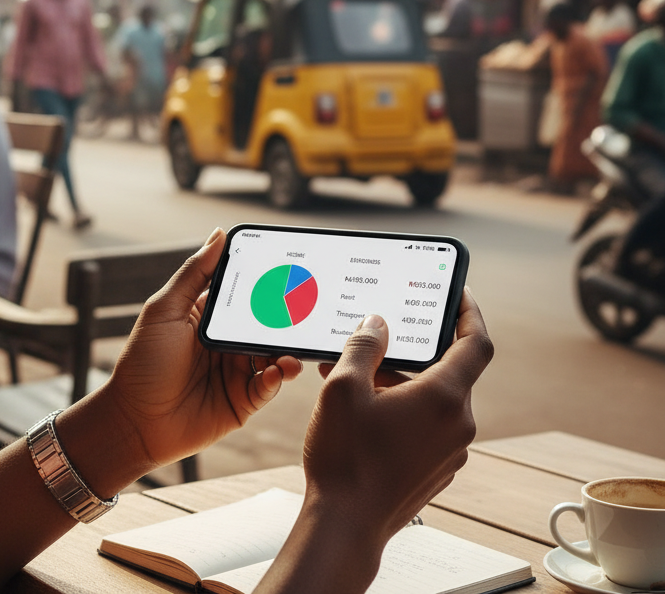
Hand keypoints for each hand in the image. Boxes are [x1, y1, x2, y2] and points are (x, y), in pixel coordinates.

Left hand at [105, 228, 301, 469]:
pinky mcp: (243, 401)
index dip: (266, 283)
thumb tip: (219, 233)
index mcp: (210, 316)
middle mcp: (227, 341)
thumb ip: (195, 273)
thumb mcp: (165, 309)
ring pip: (273, 354)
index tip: (290, 268)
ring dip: (287, 349)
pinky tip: (276, 371)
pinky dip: (277, 376)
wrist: (134, 421)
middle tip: (306, 308)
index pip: (246, 293)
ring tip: (293, 347)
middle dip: (285, 317)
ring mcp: (237, 371)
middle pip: (265, 324)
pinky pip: (268, 385)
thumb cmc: (143, 361)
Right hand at [302, 291, 492, 547]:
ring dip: (401, 382)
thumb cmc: (346, 459)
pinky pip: (429, 425)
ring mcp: (451, 451)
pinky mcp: (437, 469)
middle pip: (448, 370)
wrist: (345, 526)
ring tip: (355, 380)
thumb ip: (363, 347)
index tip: (458, 294)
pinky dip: (404, 408)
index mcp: (444, 398)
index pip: (476, 343)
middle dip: (410, 352)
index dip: (469, 312)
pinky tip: (364, 411)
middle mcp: (458, 424)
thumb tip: (377, 324)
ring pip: (434, 399)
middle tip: (375, 341)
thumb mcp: (343, 388)